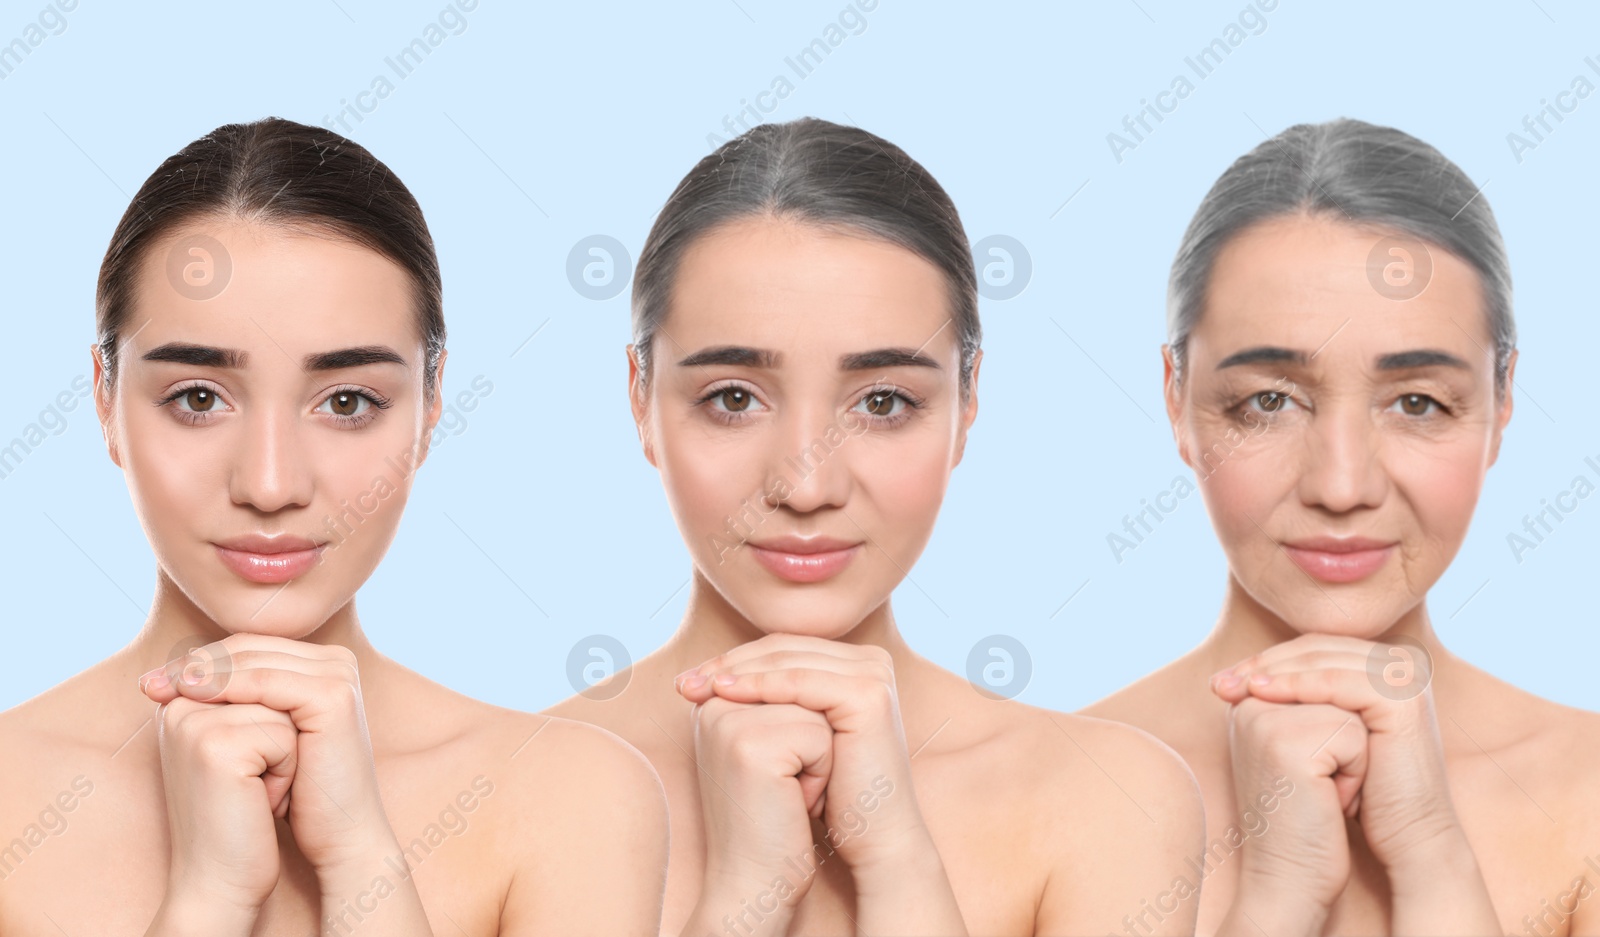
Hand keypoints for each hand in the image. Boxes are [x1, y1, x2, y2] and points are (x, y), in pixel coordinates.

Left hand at [142, 635, 398, 893]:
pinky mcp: (333, 696)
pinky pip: (265, 682)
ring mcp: (338, 675)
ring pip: (253, 660)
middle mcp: (335, 661)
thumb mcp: (260, 739)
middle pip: (249, 648)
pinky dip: (224, 687)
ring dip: (203, 673)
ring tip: (164, 690)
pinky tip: (192, 697)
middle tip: (149, 684)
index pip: (247, 647)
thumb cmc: (296, 794)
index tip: (151, 682)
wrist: (337, 834)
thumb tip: (171, 676)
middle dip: (194, 665)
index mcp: (321, 664)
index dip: (198, 661)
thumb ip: (235, 701)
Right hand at [145, 693, 296, 933]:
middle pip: (271, 685)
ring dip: (286, 754)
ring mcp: (193, 723)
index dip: (275, 721)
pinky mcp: (214, 746)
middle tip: (251, 783)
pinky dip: (285, 773)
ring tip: (254, 790)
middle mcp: (179, 705)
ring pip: (282, 709)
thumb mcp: (243, 744)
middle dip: (280, 736)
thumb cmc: (241, 813)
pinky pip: (284, 736)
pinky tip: (257, 802)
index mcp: (182, 700)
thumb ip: (247, 698)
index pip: (258, 673)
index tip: (247, 766)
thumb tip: (270, 658)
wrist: (224, 877)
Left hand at [680, 635, 965, 934]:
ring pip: (788, 660)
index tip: (687, 680)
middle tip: (684, 682)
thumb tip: (706, 676)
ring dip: (738, 670)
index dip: (733, 660)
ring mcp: (873, 673)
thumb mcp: (794, 737)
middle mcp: (870, 660)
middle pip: (784, 648)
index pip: (783, 648)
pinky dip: (760, 684)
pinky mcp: (868, 694)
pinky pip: (801, 682)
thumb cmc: (830, 795)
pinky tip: (726, 693)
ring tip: (697, 686)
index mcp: (855, 663)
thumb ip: (769, 700)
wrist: (872, 838)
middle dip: (729, 663)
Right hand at [680, 694, 832, 934]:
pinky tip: (793, 802)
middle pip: (803, 687)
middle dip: (813, 738)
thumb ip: (780, 700)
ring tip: (788, 791)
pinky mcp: (749, 745)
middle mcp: (713, 703)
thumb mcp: (774, 747)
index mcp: (714, 698)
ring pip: (815, 708)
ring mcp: (727, 721)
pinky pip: (818, 735)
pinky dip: (820, 774)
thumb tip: (812, 659)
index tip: (781, 770)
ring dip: (820, 755)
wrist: (756, 879)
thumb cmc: (774, 816)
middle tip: (786, 785)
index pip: (790, 674)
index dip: (806, 726)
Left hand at [1214, 634, 1462, 870]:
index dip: (1264, 661)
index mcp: (1382, 665)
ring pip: (1322, 659)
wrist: (1407, 835)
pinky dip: (1296, 685)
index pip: (1313, 648)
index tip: (1220, 681)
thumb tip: (1230, 676)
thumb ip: (1296, 698)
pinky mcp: (1404, 698)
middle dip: (1262, 664)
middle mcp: (1400, 663)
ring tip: (1234, 688)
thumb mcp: (1323, 734)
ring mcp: (1406, 677)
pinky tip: (1262, 694)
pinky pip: (1337, 681)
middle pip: (1316, 648)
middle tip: (1219, 682)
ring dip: (1272, 671)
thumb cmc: (1361, 791)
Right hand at [1219, 694, 1367, 928]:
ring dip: (1354, 756)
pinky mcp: (1287, 741)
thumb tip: (1355, 666)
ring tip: (1323, 792)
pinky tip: (1327, 802)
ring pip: (1351, 710)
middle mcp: (1249, 700)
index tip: (1313, 774)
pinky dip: (1355, 774)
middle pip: (1340, 690)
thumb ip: (1315, 703)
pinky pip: (1355, 736)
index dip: (1342, 730)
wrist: (1291, 878)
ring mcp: (1264, 717)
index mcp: (1249, 698)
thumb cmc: (1308, 818)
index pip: (1326, 677)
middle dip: (1348, 740)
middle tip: (1319, 786)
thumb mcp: (1307, 748)